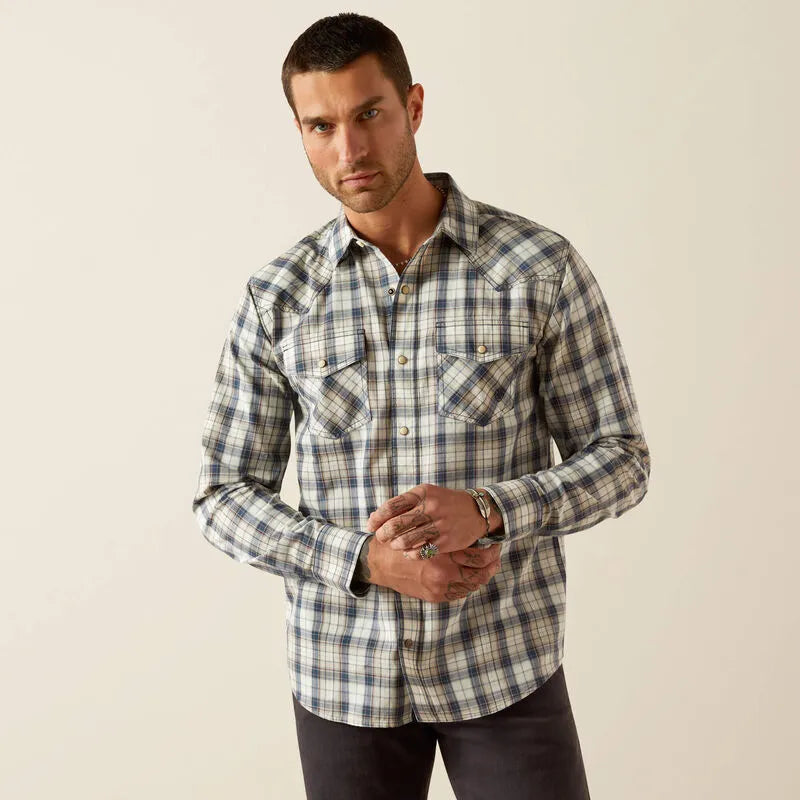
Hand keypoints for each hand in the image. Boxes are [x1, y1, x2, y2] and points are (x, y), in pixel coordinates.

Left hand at [366, 483, 489, 558]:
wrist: (476, 511)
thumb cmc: (444, 503)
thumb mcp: (426, 495)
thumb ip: (403, 504)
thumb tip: (375, 516)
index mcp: (422, 493)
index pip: (392, 506)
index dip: (377, 518)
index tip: (371, 525)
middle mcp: (430, 507)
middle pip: (396, 524)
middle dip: (383, 534)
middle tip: (380, 538)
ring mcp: (439, 525)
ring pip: (407, 540)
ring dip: (396, 545)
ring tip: (394, 545)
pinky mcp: (446, 541)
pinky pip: (422, 551)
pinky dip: (411, 554)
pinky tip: (409, 553)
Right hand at [367, 534, 502, 602]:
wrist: (379, 563)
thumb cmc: (401, 541)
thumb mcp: (422, 530)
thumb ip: (445, 532)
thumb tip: (471, 531)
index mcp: (442, 555)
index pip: (478, 557)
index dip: (490, 550)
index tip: (495, 543)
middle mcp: (443, 574)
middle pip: (480, 574)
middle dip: (491, 565)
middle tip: (497, 556)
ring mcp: (439, 588)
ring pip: (472, 586)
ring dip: (482, 576)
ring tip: (490, 566)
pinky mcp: (434, 596)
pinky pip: (460, 593)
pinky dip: (469, 585)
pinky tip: (473, 576)